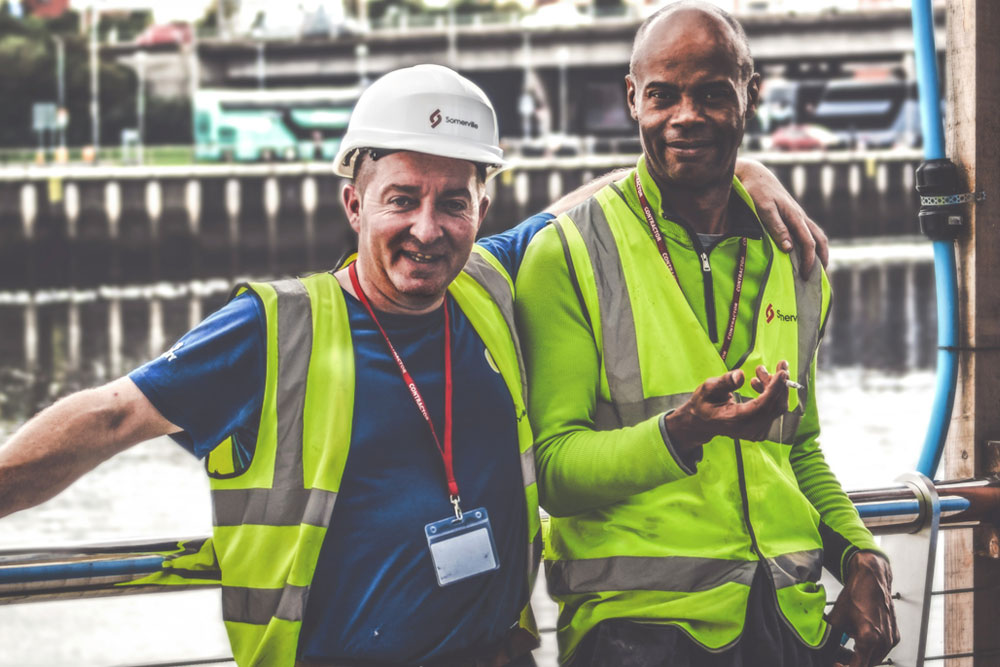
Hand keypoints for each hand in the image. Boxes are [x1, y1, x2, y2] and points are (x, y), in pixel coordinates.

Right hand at [663, 361, 788, 451]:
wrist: (702, 422)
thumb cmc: (704, 404)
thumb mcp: (708, 389)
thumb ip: (724, 382)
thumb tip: (740, 375)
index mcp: (735, 420)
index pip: (762, 405)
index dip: (775, 388)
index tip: (783, 371)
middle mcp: (748, 429)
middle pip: (775, 406)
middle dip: (779, 383)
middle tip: (778, 364)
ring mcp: (756, 432)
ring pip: (776, 407)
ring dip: (774, 387)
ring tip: (760, 372)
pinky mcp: (760, 430)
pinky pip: (773, 410)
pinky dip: (771, 394)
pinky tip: (758, 383)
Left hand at [734, 158, 828, 276]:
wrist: (755, 174)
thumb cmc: (756, 191)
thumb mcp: (763, 209)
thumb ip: (776, 227)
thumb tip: (789, 248)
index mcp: (795, 216)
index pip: (808, 243)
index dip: (809, 261)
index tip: (805, 276)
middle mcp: (800, 216)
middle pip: (819, 239)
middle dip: (821, 259)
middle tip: (818, 277)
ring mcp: (798, 215)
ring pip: (816, 234)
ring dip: (820, 251)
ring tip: (817, 268)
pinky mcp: (792, 214)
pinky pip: (808, 231)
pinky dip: (812, 243)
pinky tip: (805, 252)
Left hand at [826, 551, 899, 666]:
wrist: (872, 578)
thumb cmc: (857, 593)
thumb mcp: (837, 615)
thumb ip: (829, 634)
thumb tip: (821, 644)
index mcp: (869, 637)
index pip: (858, 666)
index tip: (837, 664)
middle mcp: (883, 640)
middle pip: (868, 664)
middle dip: (853, 663)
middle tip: (840, 658)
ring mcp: (891, 638)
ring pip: (875, 659)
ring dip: (862, 657)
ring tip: (848, 649)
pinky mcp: (894, 635)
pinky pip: (882, 650)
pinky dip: (871, 650)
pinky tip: (859, 640)